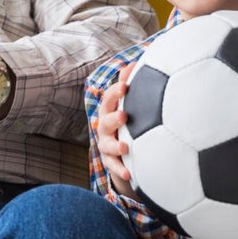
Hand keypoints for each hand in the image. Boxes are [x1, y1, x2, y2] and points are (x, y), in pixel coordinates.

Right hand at [95, 65, 136, 197]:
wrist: (122, 147)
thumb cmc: (127, 118)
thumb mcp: (128, 102)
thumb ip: (128, 83)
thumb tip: (132, 63)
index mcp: (110, 109)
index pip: (109, 98)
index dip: (116, 92)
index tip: (126, 86)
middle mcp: (105, 126)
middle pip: (105, 120)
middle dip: (113, 117)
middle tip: (124, 116)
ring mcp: (106, 144)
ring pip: (106, 145)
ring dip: (115, 146)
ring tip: (125, 147)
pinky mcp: (110, 160)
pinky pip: (113, 166)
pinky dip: (120, 170)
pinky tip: (129, 174)